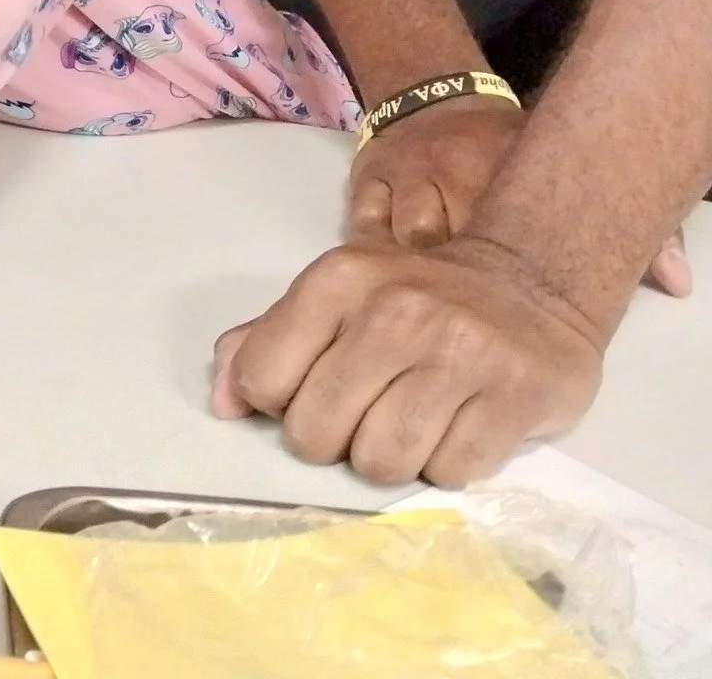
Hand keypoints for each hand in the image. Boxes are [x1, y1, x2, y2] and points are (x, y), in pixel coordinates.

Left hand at [209, 236, 603, 486]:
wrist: (530, 280)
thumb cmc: (416, 297)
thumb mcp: (334, 296)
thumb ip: (266, 341)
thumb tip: (223, 405)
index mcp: (336, 281)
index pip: (263, 380)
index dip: (280, 403)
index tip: (312, 391)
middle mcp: (395, 311)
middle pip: (316, 434)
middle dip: (333, 442)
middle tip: (365, 416)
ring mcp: (459, 351)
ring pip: (381, 463)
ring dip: (391, 459)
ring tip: (412, 423)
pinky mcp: (516, 394)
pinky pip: (449, 473)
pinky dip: (447, 466)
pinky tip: (459, 427)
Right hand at [349, 100, 692, 293]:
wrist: (431, 93)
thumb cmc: (503, 146)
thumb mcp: (561, 173)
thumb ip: (626, 230)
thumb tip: (679, 284)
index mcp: (510, 171)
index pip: (514, 240)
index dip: (514, 290)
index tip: (521, 319)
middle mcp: (454, 170)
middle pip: (454, 249)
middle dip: (460, 297)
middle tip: (473, 328)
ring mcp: (406, 175)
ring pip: (404, 244)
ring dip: (416, 285)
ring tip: (433, 316)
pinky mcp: (366, 179)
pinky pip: (362, 230)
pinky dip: (376, 263)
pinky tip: (392, 288)